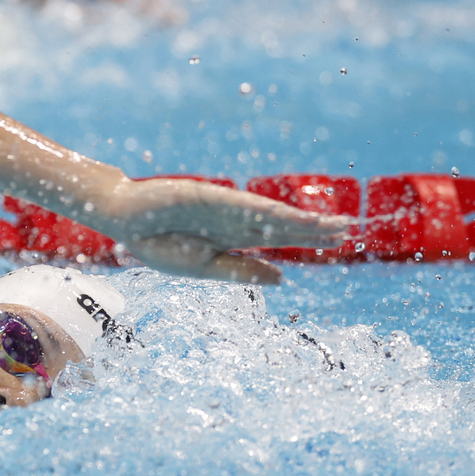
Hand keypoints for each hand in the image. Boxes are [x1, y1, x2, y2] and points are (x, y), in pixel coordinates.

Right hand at [100, 178, 349, 283]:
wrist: (124, 219)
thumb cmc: (158, 244)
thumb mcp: (203, 266)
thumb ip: (241, 270)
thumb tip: (284, 278)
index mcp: (232, 238)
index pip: (278, 239)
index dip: (308, 240)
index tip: (339, 243)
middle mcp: (235, 221)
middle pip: (283, 226)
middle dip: (315, 230)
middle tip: (350, 231)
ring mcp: (226, 208)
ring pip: (273, 217)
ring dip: (304, 222)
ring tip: (336, 225)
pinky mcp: (213, 198)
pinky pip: (247, 208)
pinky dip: (273, 215)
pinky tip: (297, 218)